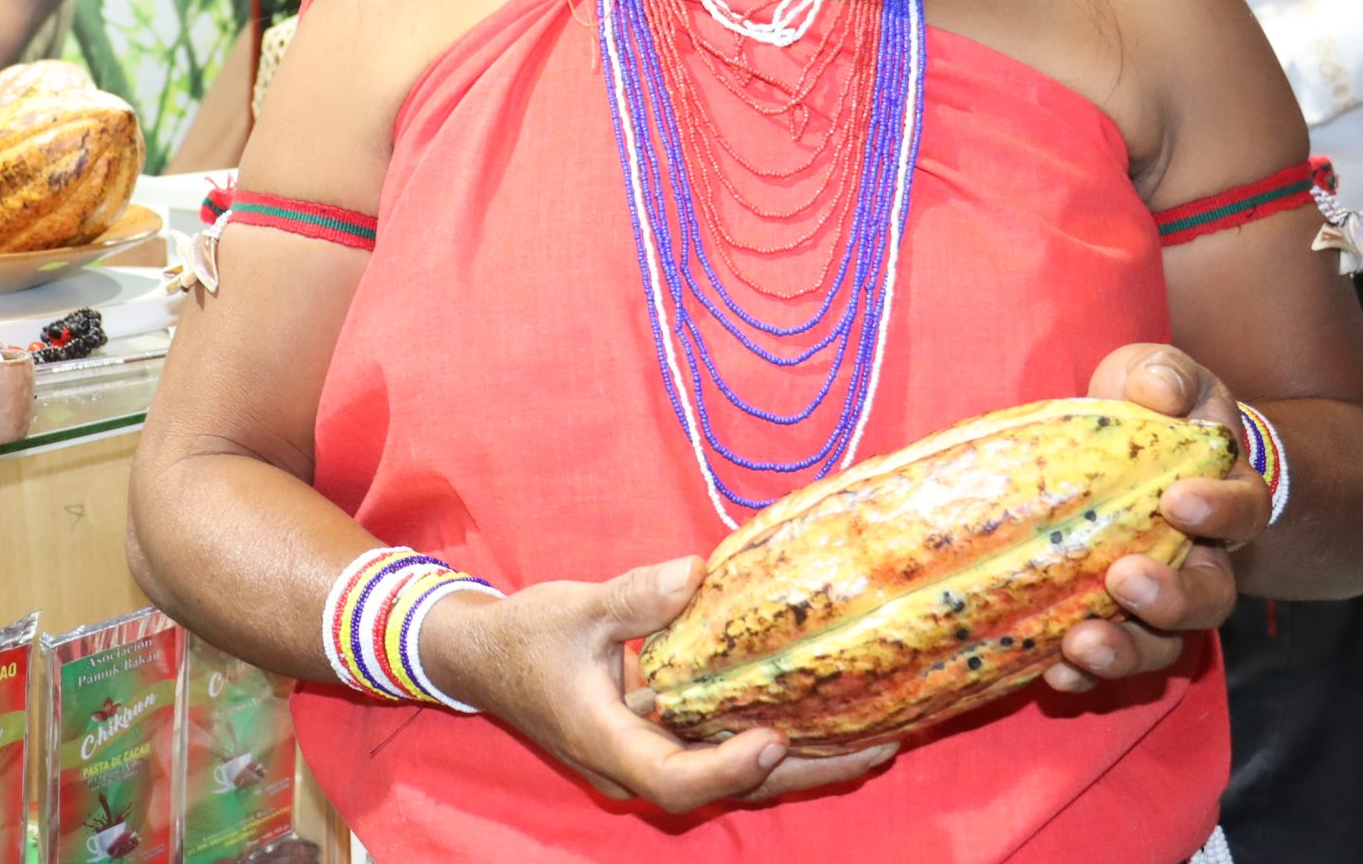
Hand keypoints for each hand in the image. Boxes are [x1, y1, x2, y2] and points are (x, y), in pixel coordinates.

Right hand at [423, 556, 897, 813]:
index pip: (675, 778)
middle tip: (878, 747)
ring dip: (802, 764)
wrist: (484, 659)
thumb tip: (693, 573)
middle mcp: (634, 767)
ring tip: (876, 740)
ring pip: (733, 779)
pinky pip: (723, 755)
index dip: (728, 768)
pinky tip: (823, 720)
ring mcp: (649, 760)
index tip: (773, 738)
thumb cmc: (525, 636)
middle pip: (727, 790)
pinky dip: (774, 744)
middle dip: (804, 773)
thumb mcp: (575, 608)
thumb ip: (634, 598)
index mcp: (608, 744)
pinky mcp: (660, 743)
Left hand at [1044, 345, 1269, 696]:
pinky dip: (1086, 674)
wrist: (1142, 452)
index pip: (1241, 510)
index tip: (1178, 500)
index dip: (1218, 511)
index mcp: (1224, 498)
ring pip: (1164, 643)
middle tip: (1124, 580)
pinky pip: (1113, 658)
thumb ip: (1164, 377)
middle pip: (1209, 598)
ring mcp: (1161, 598)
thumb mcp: (1161, 377)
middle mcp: (1204, 560)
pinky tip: (1053, 673)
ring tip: (1080, 646)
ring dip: (1126, 650)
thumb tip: (1155, 390)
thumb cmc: (1153, 410)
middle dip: (1170, 599)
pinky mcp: (1116, 620)